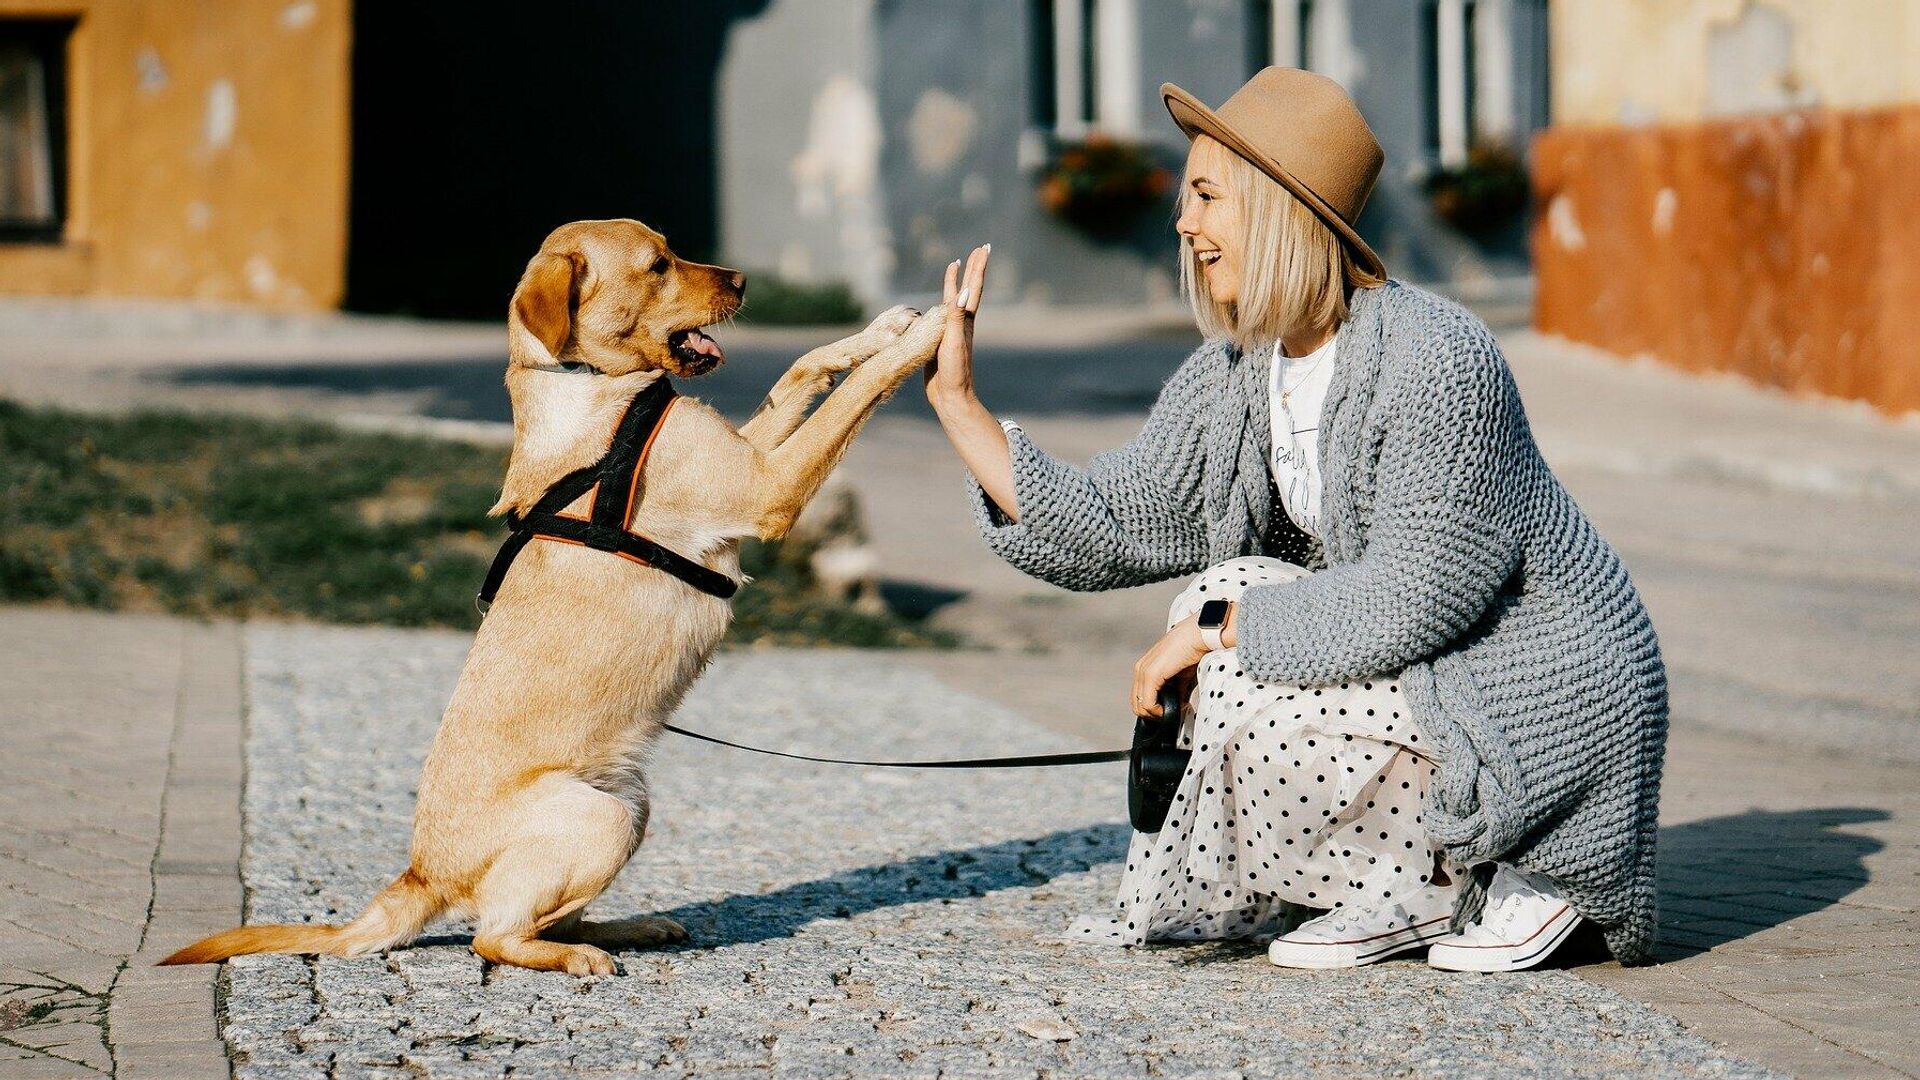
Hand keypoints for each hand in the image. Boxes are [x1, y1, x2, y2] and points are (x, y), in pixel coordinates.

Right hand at [925, 244, 988, 404]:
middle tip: (979, 249)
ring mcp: (951, 330)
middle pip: (969, 288)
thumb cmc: (954, 372)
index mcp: (966, 320)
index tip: (983, 248)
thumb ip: (956, 318)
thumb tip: (964, 292)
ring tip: (957, 265)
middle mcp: (961, 321)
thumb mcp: (954, 342)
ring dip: (957, 282)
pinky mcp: (939, 339)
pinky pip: (939, 314)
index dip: (978, 267)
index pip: (974, 287)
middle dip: (973, 268)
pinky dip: (940, 302)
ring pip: (954, 299)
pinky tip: (936, 300)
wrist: (950, 397)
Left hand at [1131, 614, 1207, 717]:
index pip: (1140, 696)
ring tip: (1175, 710)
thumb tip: (1177, 705)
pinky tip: (1174, 707)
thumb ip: (1176, 691)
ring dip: (1157, 713)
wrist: (1198, 636)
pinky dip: (1159, 710)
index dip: (1154, 709)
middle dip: (1154, 714)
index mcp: (1145, 667)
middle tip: (1171, 714)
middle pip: (1137, 703)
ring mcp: (1143, 671)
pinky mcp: (1150, 674)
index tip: (1172, 709)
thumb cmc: (1192, 650)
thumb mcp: (1182, 676)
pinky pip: (1147, 702)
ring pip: (1140, 705)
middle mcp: (1140, 669)